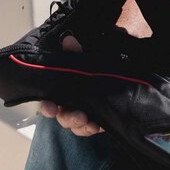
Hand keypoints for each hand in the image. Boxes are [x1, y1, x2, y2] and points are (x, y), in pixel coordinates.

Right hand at [40, 0, 150, 135]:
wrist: (121, 71)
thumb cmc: (97, 66)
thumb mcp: (87, 59)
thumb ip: (76, 52)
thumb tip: (69, 40)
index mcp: (63, 90)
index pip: (49, 101)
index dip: (47, 106)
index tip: (51, 108)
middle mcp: (71, 104)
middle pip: (63, 117)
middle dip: (68, 118)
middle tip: (80, 116)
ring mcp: (84, 114)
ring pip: (76, 126)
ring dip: (82, 125)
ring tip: (90, 120)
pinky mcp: (98, 120)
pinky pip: (91, 129)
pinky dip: (93, 128)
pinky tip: (99, 125)